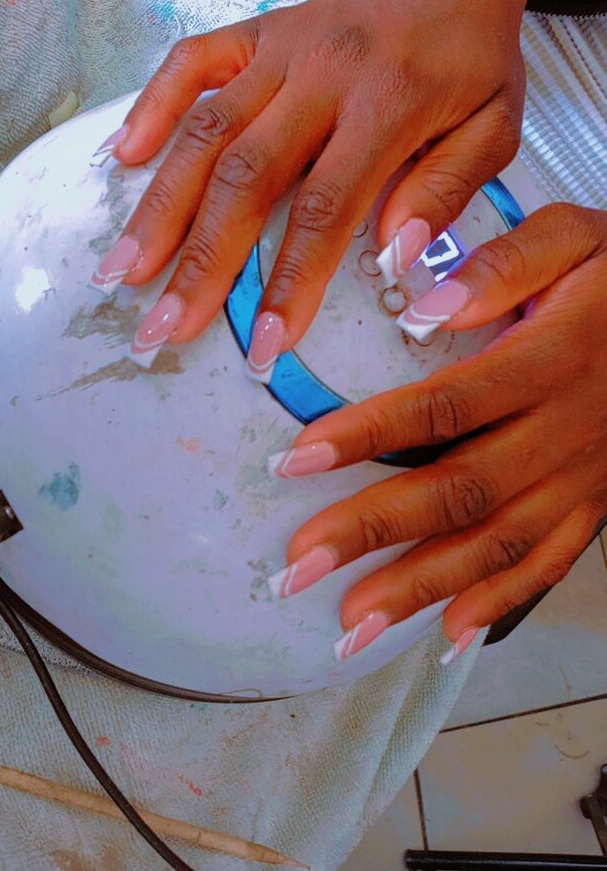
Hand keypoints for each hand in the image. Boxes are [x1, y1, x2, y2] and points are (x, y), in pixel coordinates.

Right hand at [91, 0, 536, 371]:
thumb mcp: (496, 129)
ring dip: (159, 204)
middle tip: (162, 328)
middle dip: (200, 261)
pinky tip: (123, 161)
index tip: (264, 344)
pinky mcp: (255, 30)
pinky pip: (190, 63)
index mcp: (389, 103)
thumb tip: (393, 257)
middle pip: (246, 176)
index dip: (289, 281)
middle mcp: (323, 72)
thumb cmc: (472, 62)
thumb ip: (447, 189)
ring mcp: (281, 46)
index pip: (326, 207)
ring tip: (119, 270)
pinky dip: (152, 107)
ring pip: (205, 130)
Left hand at [267, 204, 606, 662]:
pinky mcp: (595, 503)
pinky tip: (443, 632)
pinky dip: (496, 603)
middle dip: (372, 533)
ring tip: (349, 624)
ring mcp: (583, 477)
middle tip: (297, 566)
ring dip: (420, 588)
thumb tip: (427, 305)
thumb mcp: (575, 238)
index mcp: (550, 360)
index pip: (445, 406)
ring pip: (496, 544)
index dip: (368, 435)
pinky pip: (547, 563)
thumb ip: (505, 264)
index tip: (294, 459)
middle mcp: (565, 430)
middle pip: (459, 491)